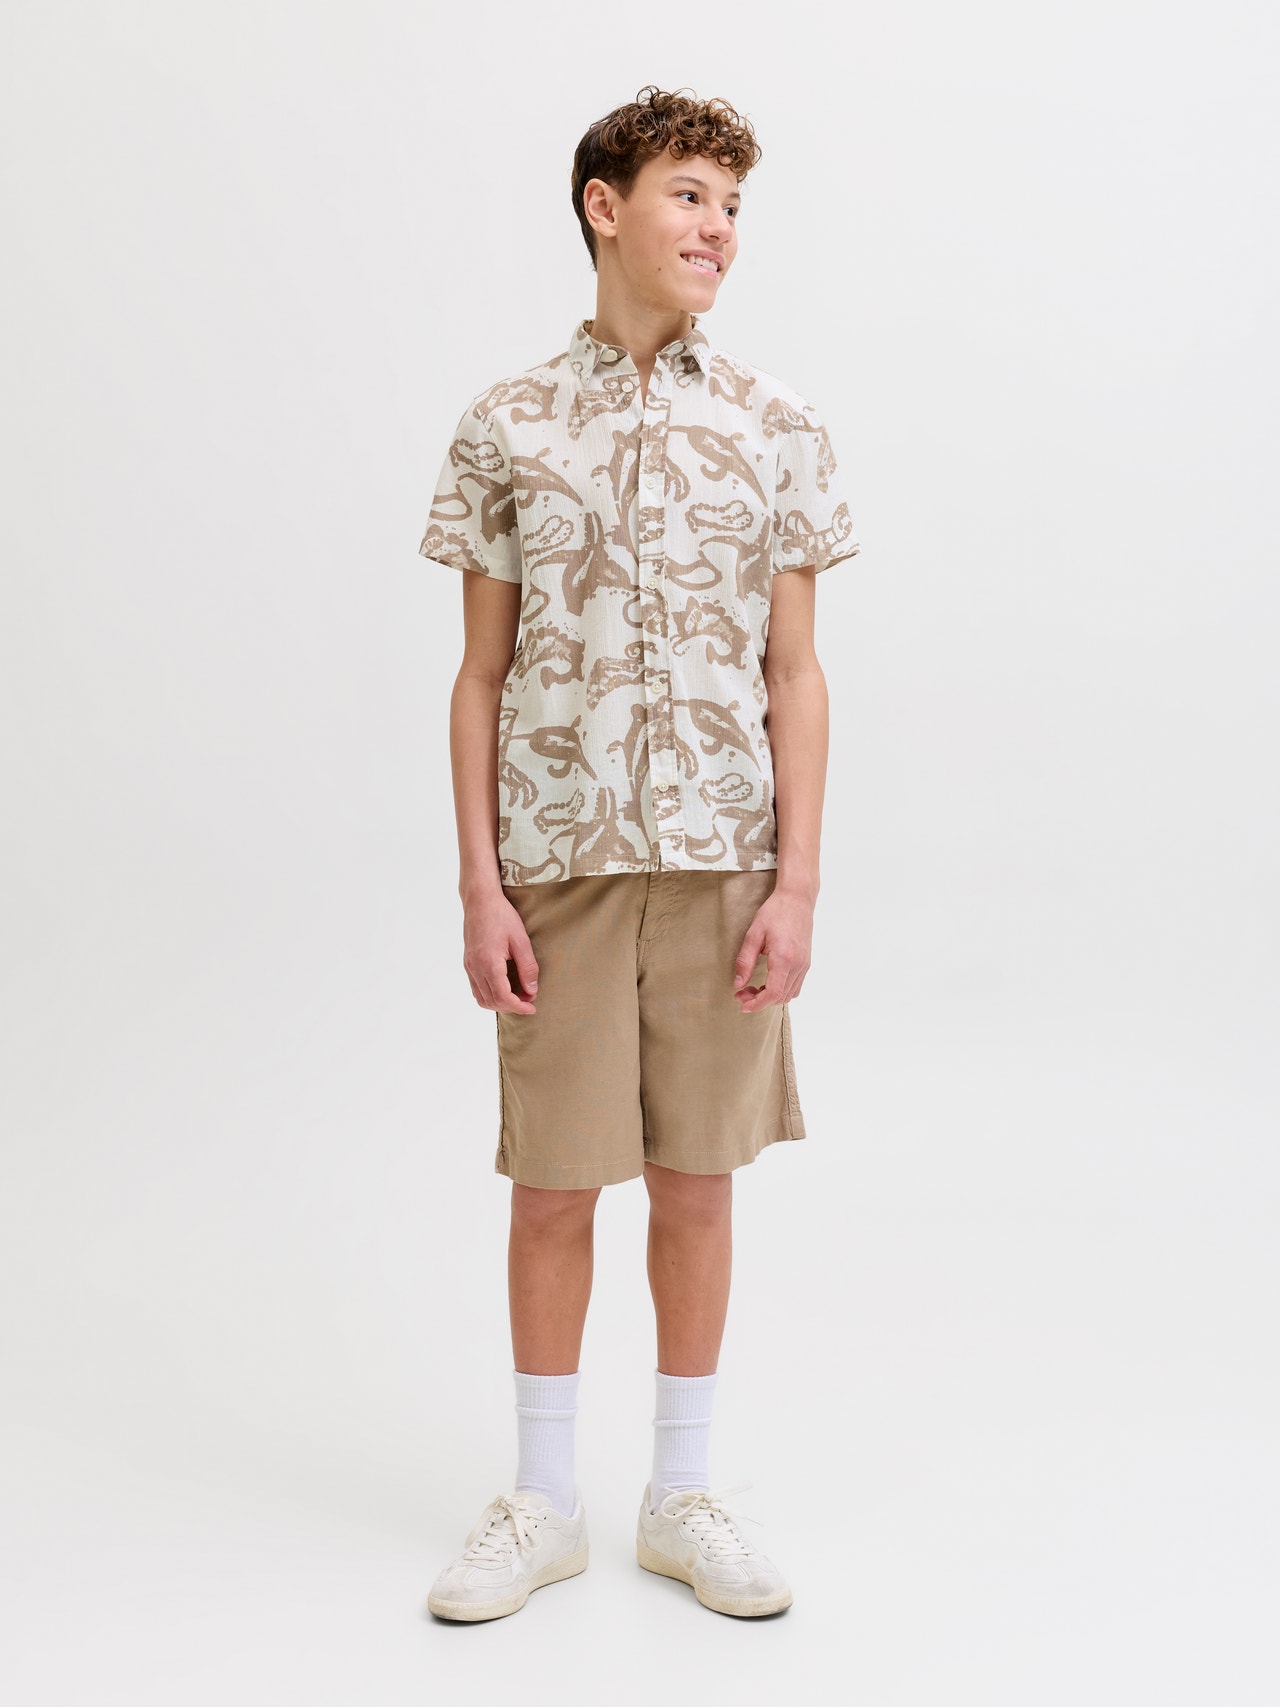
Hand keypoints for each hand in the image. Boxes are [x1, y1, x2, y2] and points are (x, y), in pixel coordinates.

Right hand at [463, 891, 538, 1013]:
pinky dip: (490, 995)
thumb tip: (532, 991)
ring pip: (482, 998)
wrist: (480, 900)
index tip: (532, 1008)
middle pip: (492, 1001)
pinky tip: (504, 987)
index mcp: (489, 963)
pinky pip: (476, 988)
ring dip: (500, 1002)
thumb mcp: (521, 940)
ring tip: (518, 995)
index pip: (503, 997)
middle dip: (512, 1006)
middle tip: (529, 1000)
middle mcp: (475, 968)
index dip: (519, 1007)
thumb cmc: (502, 916)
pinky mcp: (467, 962)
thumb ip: (528, 968)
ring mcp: (469, 966)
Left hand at [732, 887, 812, 1011]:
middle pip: (780, 997)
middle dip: (760, 1001)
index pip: (773, 992)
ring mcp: (805, 964)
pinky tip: (768, 983)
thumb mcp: (753, 934)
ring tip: (753, 989)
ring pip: (789, 994)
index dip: (757, 1004)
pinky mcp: (806, 962)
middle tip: (741, 994)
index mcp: (784, 958)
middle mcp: (798, 964)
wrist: (797, 899)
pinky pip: (796, 986)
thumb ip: (745, 961)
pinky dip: (781, 991)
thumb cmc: (774, 913)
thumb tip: (738, 985)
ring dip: (771, 997)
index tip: (743, 1005)